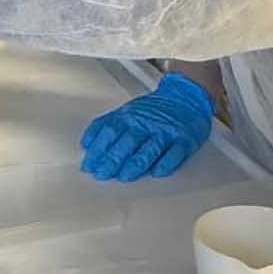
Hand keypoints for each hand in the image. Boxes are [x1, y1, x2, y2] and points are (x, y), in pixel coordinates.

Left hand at [80, 73, 213, 181]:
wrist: (185, 97)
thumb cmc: (153, 110)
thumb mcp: (126, 112)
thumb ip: (105, 126)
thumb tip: (86, 143)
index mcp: (129, 117)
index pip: (110, 131)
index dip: (98, 148)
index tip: (89, 164)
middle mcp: (146, 123)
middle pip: (127, 142)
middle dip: (112, 159)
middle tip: (102, 174)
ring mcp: (165, 132)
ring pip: (149, 149)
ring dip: (135, 164)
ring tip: (124, 176)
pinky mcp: (184, 140)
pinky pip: (175, 152)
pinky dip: (165, 163)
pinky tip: (156, 172)